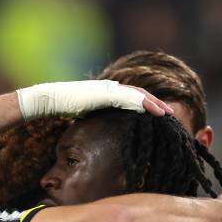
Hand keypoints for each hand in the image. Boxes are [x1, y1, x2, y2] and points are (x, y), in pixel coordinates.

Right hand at [16, 80, 173, 120]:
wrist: (50, 99)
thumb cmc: (62, 109)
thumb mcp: (84, 115)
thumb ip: (96, 119)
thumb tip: (100, 132)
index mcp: (106, 93)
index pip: (132, 98)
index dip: (147, 105)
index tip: (159, 115)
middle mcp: (110, 88)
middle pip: (139, 94)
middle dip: (156, 103)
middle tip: (170, 114)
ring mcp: (108, 89)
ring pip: (138, 95)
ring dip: (154, 103)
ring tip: (167, 113)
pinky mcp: (105, 93)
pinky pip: (129, 98)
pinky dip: (143, 104)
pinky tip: (153, 111)